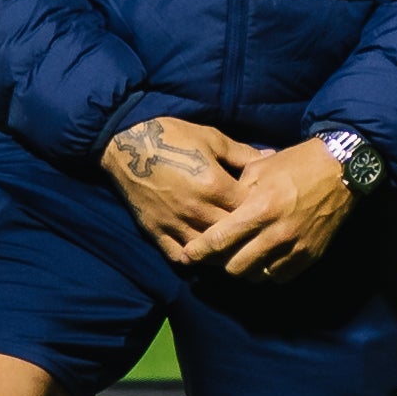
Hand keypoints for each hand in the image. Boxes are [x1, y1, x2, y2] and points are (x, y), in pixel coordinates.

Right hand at [102, 116, 252, 256]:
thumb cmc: (172, 135)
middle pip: (232, 235)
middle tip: (256, 234)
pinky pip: (178, 256)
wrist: (126, 142)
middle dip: (247, 235)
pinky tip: (204, 255)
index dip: (262, 211)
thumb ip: (242, 153)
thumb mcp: (211, 138)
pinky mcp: (156, 231)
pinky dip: (193, 259)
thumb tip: (270, 157)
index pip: (250, 210)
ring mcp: (175, 223)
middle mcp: (197, 209)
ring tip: (233, 249)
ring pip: (208, 252)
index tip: (267, 209)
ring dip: (222, 253)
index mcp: (214, 185)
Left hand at [184, 134, 359, 278]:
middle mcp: (277, 233)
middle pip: (235, 266)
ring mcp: (296, 247)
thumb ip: (235, 194)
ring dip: (244, 270)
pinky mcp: (311, 255)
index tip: (187, 255)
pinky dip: (267, 272)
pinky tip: (264, 259)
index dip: (198, 252)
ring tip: (240, 257)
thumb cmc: (296, 164)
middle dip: (220, 263)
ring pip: (257, 276)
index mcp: (260, 208)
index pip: (219, 240)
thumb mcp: (258, 170)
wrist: (341, 170)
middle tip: (217, 255)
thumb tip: (217, 215)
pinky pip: (280, 277)